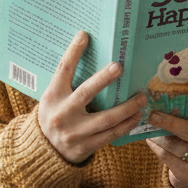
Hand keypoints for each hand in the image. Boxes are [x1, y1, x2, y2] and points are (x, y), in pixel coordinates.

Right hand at [38, 31, 146, 163]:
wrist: (45, 152)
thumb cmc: (55, 116)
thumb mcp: (53, 99)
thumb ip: (68, 84)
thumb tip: (95, 59)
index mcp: (53, 97)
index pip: (63, 70)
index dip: (73, 52)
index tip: (84, 35)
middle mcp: (62, 113)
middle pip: (86, 92)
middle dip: (104, 79)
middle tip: (120, 67)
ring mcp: (75, 132)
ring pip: (107, 118)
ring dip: (128, 107)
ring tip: (142, 97)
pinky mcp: (85, 146)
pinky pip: (111, 134)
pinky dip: (126, 125)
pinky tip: (136, 116)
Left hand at [145, 111, 187, 187]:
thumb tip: (166, 109)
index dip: (172, 121)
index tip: (157, 113)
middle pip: (182, 137)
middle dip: (164, 124)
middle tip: (150, 117)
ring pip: (171, 147)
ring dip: (157, 137)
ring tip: (150, 130)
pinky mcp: (187, 176)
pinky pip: (166, 158)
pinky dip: (156, 148)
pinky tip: (151, 142)